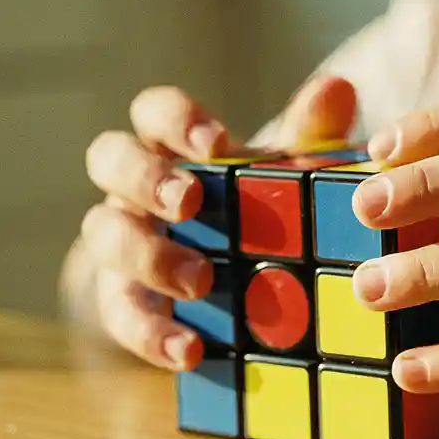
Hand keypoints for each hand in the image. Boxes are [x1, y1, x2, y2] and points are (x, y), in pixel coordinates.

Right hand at [79, 75, 357, 369]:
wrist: (227, 280)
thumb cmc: (254, 209)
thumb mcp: (286, 175)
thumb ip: (308, 136)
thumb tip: (336, 88)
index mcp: (170, 146)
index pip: (153, 112)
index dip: (176, 119)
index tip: (216, 143)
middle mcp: (132, 187)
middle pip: (108, 159)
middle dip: (144, 178)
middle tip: (189, 203)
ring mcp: (119, 244)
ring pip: (103, 237)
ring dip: (148, 256)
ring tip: (200, 281)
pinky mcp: (121, 302)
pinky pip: (119, 316)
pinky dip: (150, 335)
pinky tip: (190, 350)